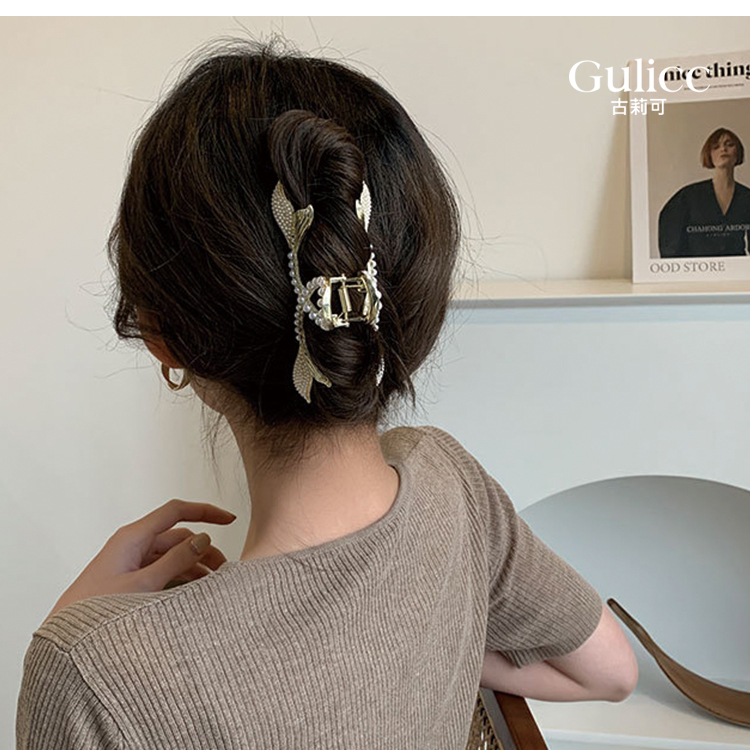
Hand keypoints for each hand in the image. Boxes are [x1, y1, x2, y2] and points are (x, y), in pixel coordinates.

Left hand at [42, 499, 236, 624]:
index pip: (176, 511)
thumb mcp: (143, 586)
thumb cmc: (94, 615)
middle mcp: (132, 546)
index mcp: (132, 538)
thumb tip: (204, 539)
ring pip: (172, 557)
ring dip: (194, 567)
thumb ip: (176, 561)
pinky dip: (181, 579)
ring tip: (214, 586)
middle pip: (178, 537)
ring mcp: (131, 564)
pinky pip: (162, 573)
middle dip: (204, 549)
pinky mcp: (130, 583)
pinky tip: (194, 595)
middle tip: (225, 570)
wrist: (64, 644)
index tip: (229, 520)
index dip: (205, 512)